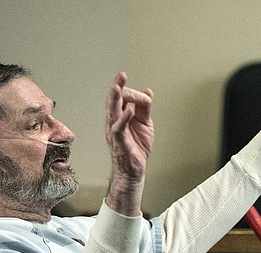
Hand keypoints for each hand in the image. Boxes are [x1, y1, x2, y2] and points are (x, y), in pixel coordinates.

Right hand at [104, 72, 153, 215]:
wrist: (135, 169)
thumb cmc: (136, 147)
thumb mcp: (145, 124)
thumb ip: (145, 108)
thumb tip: (147, 91)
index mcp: (120, 116)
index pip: (123, 98)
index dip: (134, 93)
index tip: (146, 97)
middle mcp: (114, 122)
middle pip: (113, 101)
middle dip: (117, 86)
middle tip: (121, 75)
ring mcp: (115, 132)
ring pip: (112, 112)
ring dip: (115, 99)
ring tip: (117, 87)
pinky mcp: (120, 142)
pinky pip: (119, 129)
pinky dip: (123, 119)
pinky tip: (129, 110)